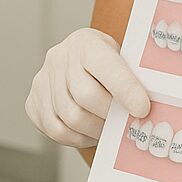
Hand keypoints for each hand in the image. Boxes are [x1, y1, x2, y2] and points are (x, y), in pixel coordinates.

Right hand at [25, 28, 150, 147]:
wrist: (76, 59)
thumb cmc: (105, 62)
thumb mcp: (120, 57)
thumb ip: (131, 78)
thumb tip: (147, 108)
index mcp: (87, 43)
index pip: (107, 67)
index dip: (126, 90)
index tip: (143, 109)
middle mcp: (60, 58)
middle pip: (85, 97)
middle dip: (109, 116)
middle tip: (124, 124)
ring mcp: (43, 80)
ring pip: (71, 118)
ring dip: (94, 130)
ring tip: (107, 129)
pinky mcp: (33, 102)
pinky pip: (56, 130)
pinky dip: (76, 138)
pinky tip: (88, 132)